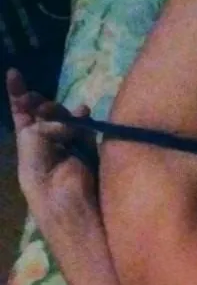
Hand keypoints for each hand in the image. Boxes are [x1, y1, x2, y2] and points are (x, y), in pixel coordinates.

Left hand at [5, 69, 99, 241]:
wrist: (79, 211)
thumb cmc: (47, 186)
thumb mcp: (32, 152)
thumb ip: (42, 128)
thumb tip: (71, 118)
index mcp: (29, 149)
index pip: (22, 117)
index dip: (18, 95)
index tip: (14, 73)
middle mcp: (49, 147)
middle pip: (46, 114)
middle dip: (42, 103)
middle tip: (43, 105)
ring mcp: (72, 150)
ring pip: (67, 119)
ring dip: (63, 111)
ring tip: (67, 112)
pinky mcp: (92, 154)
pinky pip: (87, 130)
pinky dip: (85, 121)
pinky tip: (85, 113)